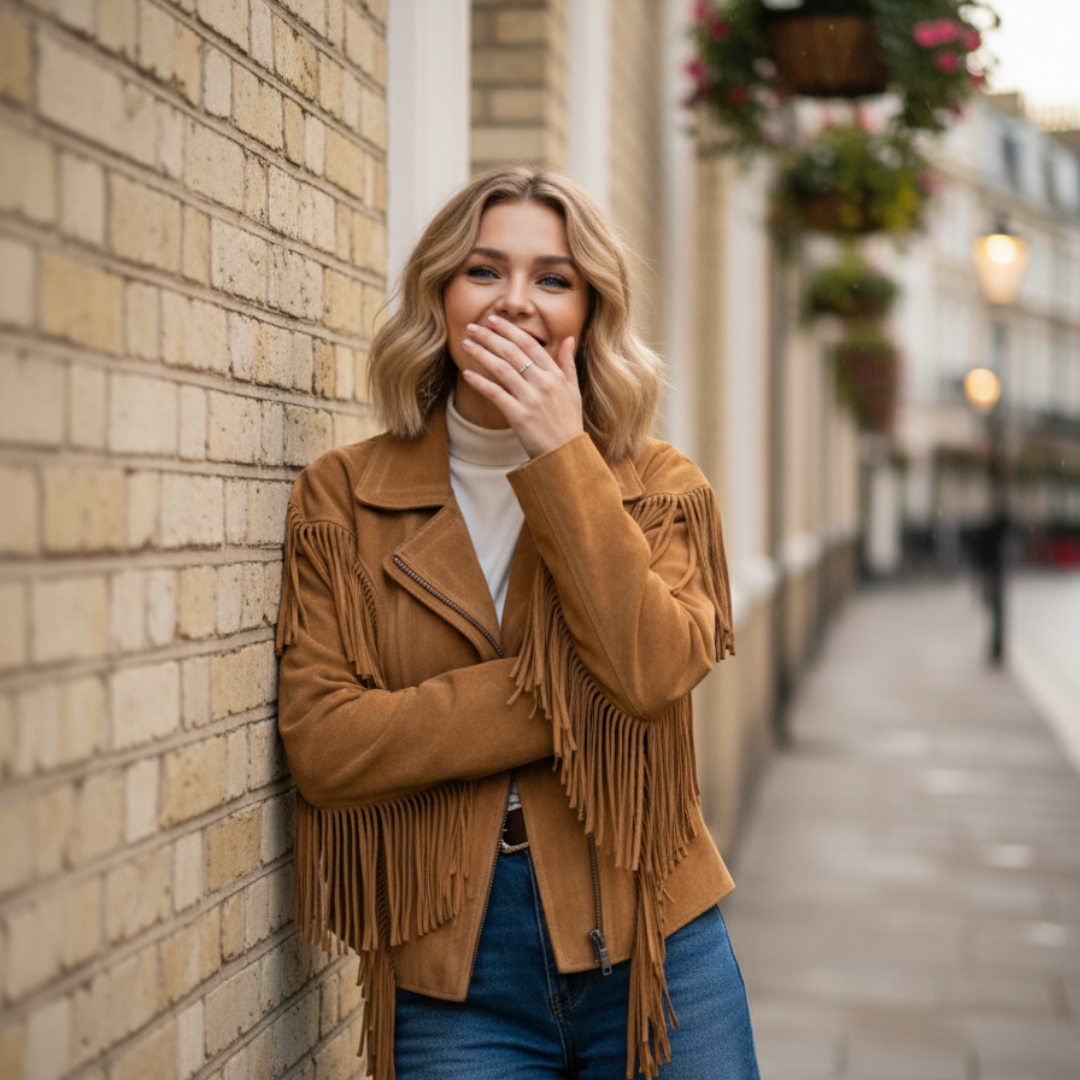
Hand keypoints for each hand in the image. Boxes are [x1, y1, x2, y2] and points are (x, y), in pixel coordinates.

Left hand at [461, 315, 584, 457]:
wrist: (566, 454)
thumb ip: (567, 363)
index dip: (509, 330)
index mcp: (555, 375)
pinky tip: (467, 373)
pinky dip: (480, 382)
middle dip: (490, 337)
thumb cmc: (568, 422)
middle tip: (473, 327)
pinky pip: (496, 394)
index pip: (529, 344)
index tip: (493, 320)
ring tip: (466, 345)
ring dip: (482, 354)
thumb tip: (569, 339)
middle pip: (512, 352)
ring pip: (502, 369)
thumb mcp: (573, 390)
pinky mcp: (519, 416)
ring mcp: (531, 399)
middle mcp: (543, 383)